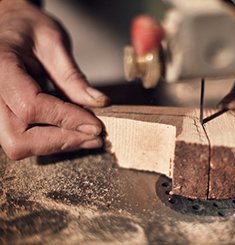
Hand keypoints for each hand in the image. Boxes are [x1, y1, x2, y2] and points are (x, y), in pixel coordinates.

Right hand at [0, 0, 109, 159]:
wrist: (10, 26)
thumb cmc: (28, 30)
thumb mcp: (54, 43)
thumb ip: (73, 76)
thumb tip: (99, 103)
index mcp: (1, 67)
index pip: (31, 106)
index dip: (67, 120)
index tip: (96, 125)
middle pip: (18, 138)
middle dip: (61, 140)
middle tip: (94, 137)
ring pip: (19, 145)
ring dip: (59, 144)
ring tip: (89, 136)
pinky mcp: (4, 117)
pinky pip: (25, 140)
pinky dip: (53, 140)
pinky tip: (74, 131)